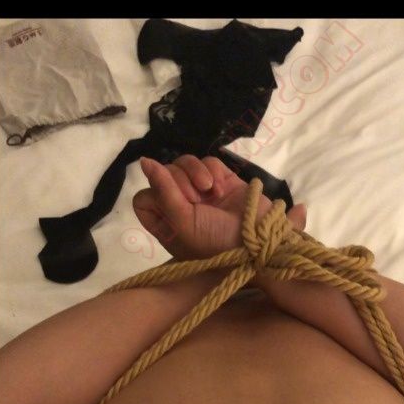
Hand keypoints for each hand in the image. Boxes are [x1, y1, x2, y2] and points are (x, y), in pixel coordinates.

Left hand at [133, 154, 305, 260]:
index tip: (173, 205)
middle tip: (195, 200)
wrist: (259, 242)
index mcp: (167, 224)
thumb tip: (144, 161)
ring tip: (211, 191)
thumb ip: (163, 191)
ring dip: (196, 173)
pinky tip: (222, 189)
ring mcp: (201, 192)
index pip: (144, 198)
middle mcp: (181, 206)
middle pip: (163, 175)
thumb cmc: (215, 243)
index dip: (155, 195)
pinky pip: (208, 161)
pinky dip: (213, 171)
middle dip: (179, 182)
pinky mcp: (222, 179)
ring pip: (185, 163)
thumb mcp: (184, 223)